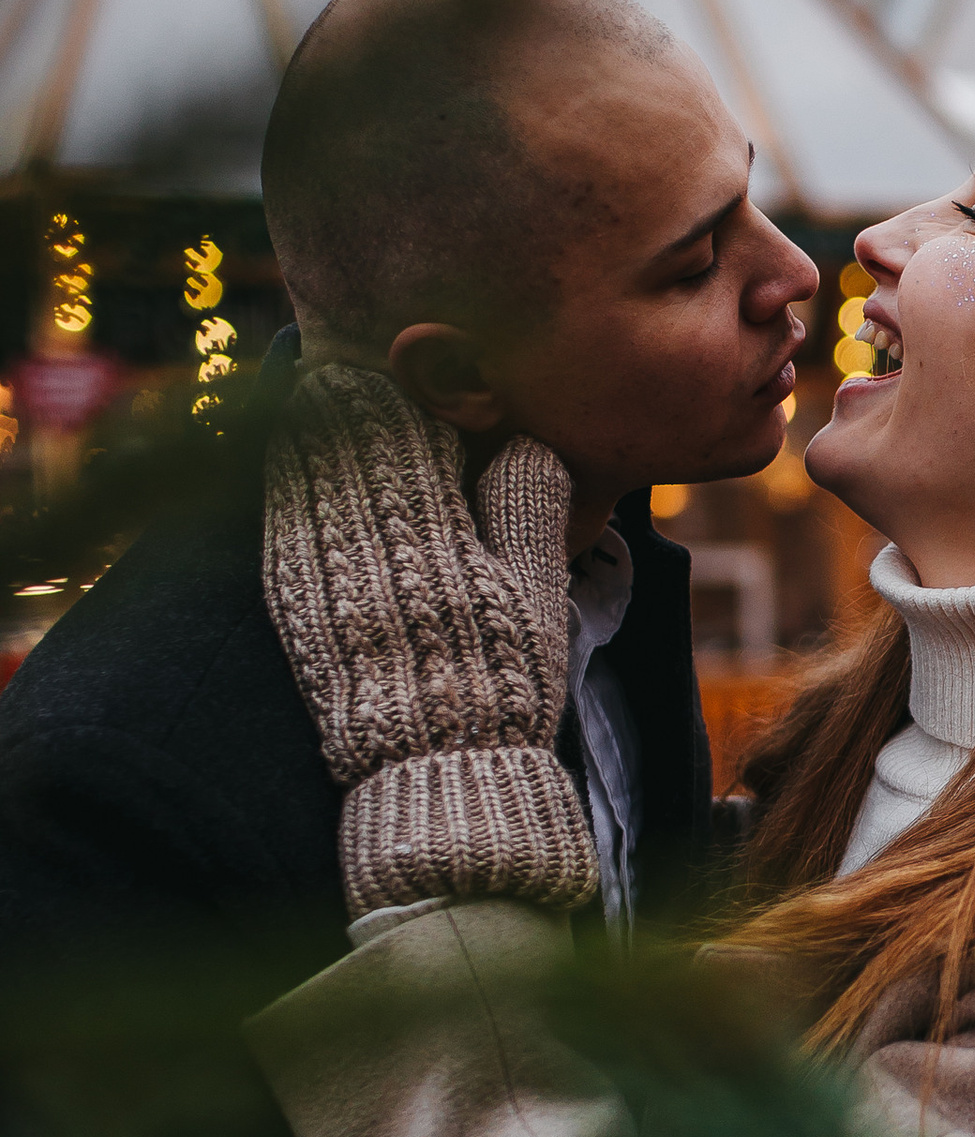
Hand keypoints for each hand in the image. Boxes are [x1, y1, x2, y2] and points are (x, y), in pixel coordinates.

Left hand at [263, 363, 596, 920]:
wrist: (435, 770)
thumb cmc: (500, 683)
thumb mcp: (535, 592)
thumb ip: (527, 506)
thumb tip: (525, 439)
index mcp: (434, 527)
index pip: (408, 433)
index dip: (405, 395)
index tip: (402, 368)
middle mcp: (367, 540)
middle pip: (349, 444)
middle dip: (349, 405)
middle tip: (345, 366)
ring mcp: (321, 570)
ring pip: (305, 475)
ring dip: (308, 432)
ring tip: (313, 394)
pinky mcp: (293, 603)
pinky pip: (279, 522)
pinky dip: (283, 484)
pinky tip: (286, 461)